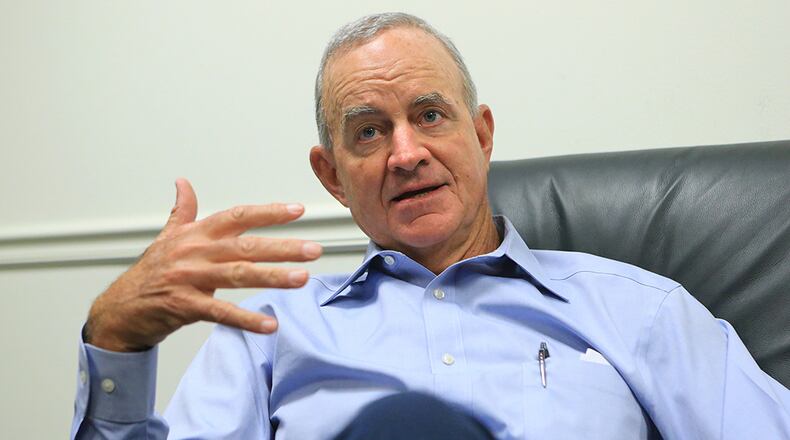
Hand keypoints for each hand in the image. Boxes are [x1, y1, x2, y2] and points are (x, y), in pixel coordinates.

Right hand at [84, 178, 321, 351]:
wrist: (119, 309)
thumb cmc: (150, 272)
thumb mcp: (167, 237)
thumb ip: (182, 211)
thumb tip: (182, 182)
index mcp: (195, 233)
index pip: (237, 216)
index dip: (268, 213)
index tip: (298, 210)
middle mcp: (195, 252)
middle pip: (245, 246)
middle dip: (282, 247)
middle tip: (314, 250)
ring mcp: (189, 278)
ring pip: (238, 275)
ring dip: (273, 277)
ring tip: (302, 279)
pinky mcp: (184, 306)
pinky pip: (220, 312)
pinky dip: (246, 319)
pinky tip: (270, 325)